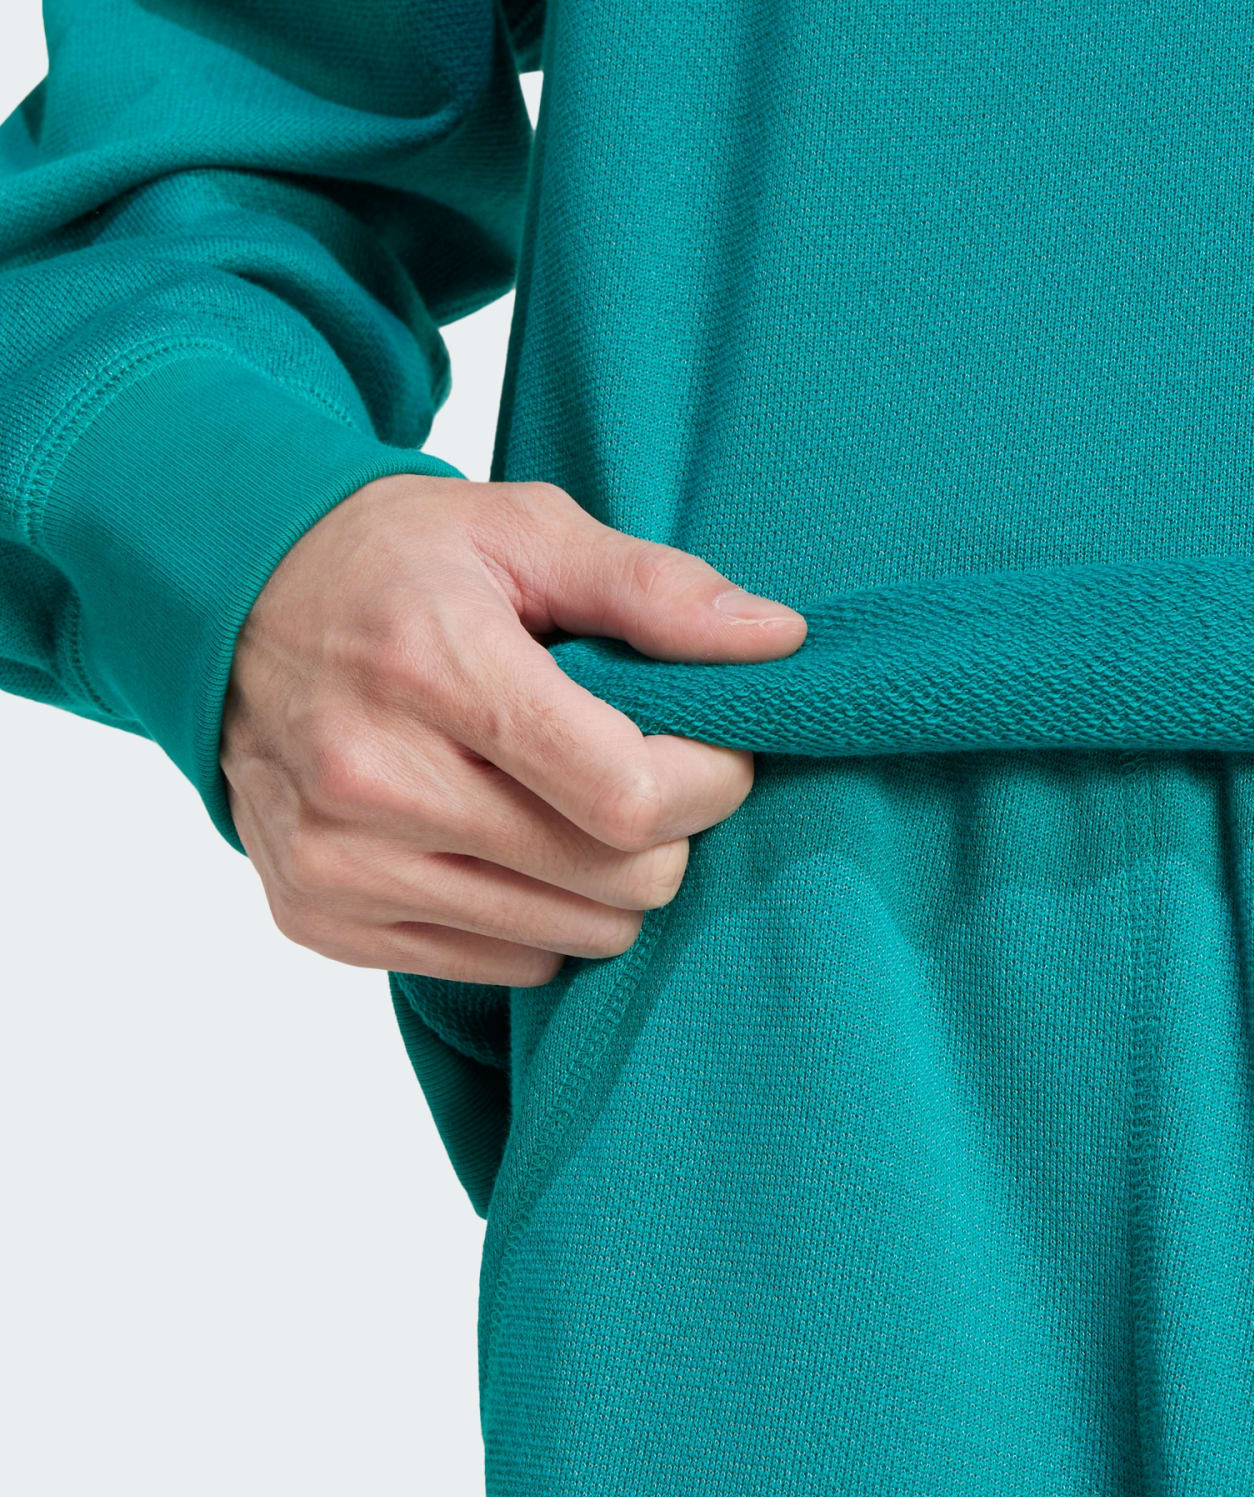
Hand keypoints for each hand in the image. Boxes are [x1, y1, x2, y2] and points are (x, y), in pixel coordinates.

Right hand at [220, 474, 806, 985]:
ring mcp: (337, 862)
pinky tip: (506, 835)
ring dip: (608, 879)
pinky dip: (537, 915)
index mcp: (433, 669)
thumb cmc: (400, 560)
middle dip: (669, 829)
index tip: (715, 743)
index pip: (630, 797)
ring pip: (572, 937)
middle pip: (617, 879)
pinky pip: (502, 966)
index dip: (710, 780)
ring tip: (571, 797)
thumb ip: (657, 588)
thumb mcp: (527, 530)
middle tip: (646, 766)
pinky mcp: (320, 917)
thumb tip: (779, 640)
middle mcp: (372, 780)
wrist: (231, 599)